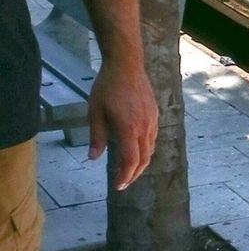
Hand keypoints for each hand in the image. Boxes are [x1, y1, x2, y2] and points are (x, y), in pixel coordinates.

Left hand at [87, 55, 157, 189]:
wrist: (127, 64)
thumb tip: (93, 158)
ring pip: (150, 150)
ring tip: (129, 168)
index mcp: (128, 129)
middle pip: (144, 159)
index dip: (126, 176)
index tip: (119, 186)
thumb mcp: (95, 112)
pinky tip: (136, 149)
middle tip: (123, 182)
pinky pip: (152, 139)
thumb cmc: (107, 86)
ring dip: (140, 163)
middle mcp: (144, 128)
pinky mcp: (154, 115)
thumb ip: (96, 137)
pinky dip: (145, 150)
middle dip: (134, 174)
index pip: (131, 161)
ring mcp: (151, 121)